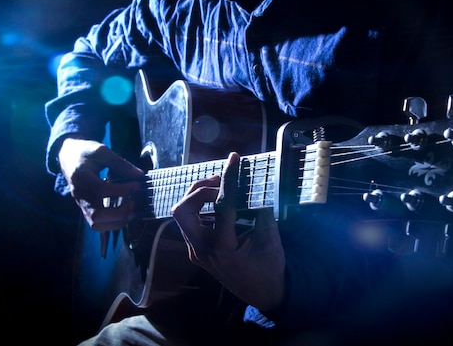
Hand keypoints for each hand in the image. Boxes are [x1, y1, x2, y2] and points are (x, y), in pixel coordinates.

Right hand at [58, 137, 143, 230]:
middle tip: (134, 202)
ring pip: (96, 224)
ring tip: (131, 210)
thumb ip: (120, 163)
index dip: (122, 190)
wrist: (68, 157)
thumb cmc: (85, 152)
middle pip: (96, 215)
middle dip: (120, 213)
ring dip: (117, 221)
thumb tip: (139, 175)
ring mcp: (81, 204)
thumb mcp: (101, 151)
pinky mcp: (85, 209)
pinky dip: (112, 223)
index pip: (101, 189)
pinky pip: (97, 224)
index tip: (137, 185)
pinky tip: (124, 213)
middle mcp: (79, 194)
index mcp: (81, 177)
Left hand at [171, 152, 284, 310]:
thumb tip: (254, 181)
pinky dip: (201, 207)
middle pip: (182, 209)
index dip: (228, 178)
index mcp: (222, 247)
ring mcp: (195, 251)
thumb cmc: (269, 266)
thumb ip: (260, 209)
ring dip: (198, 196)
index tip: (233, 159)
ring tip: (220, 188)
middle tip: (220, 181)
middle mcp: (202, 250)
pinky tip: (219, 202)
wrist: (262, 293)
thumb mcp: (270, 237)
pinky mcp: (195, 250)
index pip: (220, 204)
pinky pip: (190, 222)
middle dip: (199, 189)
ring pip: (182, 215)